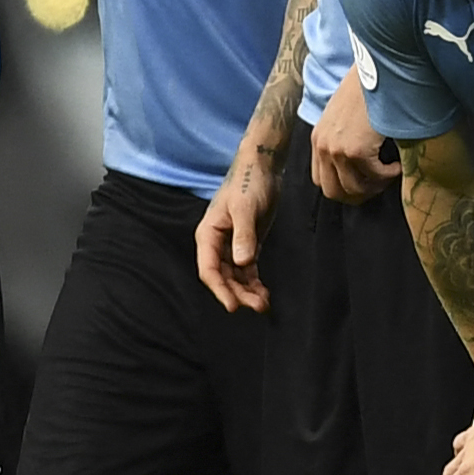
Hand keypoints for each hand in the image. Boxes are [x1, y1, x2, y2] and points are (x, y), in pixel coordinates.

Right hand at [196, 134, 282, 312]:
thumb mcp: (246, 208)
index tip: (233, 306)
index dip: (220, 289)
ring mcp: (232, 244)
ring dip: (247, 291)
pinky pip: (247, 269)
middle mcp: (216, 243)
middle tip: (257, 307)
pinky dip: (254, 282)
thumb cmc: (249, 183)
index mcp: (208, 235)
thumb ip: (244, 235)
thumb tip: (242, 262)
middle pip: (223, 277)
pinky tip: (264, 293)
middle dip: (237, 293)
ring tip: (264, 304)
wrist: (262, 167)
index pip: (209, 270)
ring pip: (235, 276)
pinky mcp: (247, 243)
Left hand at [311, 73, 397, 203]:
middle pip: (333, 192)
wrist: (377, 72)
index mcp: (318, 139)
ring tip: (390, 172)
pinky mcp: (356, 150)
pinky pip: (375, 176)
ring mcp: (337, 150)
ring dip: (376, 185)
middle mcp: (322, 147)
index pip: (321, 180)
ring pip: (355, 189)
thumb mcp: (344, 116)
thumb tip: (359, 161)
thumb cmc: (367, 89)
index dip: (344, 187)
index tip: (364, 181)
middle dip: (358, 194)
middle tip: (378, 185)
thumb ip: (343, 138)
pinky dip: (389, 175)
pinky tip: (397, 164)